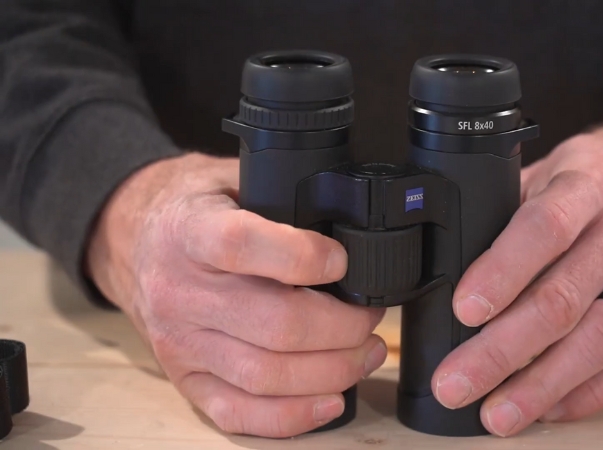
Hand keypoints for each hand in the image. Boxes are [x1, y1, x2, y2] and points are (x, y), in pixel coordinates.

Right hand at [85, 153, 386, 437]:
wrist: (132, 239)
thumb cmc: (195, 208)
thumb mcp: (229, 177)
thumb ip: (279, 195)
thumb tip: (346, 217)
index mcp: (190, 231)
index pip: (241, 246)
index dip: (303, 258)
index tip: (343, 261)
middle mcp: (180, 292)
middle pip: (274, 325)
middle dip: (343, 326)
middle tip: (371, 315)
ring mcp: (180, 342)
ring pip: (265, 375)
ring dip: (332, 371)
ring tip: (366, 353)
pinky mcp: (184, 377)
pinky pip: (238, 412)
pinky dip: (291, 416)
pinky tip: (331, 401)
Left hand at [432, 111, 602, 435]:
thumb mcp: (562, 166)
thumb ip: (516, 207)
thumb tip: (455, 263)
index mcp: (592, 181)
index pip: (545, 228)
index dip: (502, 272)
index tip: (464, 311)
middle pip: (564, 299)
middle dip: (502, 351)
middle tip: (456, 384)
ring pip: (600, 340)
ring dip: (542, 386)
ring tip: (497, 413)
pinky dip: (590, 393)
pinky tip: (550, 406)